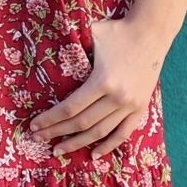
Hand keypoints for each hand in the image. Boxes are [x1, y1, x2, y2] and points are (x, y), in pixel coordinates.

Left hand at [28, 15, 166, 159]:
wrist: (151, 33)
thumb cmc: (117, 31)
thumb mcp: (91, 34)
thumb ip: (71, 45)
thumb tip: (44, 49)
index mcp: (102, 81)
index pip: (70, 108)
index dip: (50, 120)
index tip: (35, 125)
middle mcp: (117, 97)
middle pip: (82, 123)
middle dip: (57, 133)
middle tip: (38, 139)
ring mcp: (131, 105)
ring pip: (100, 132)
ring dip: (78, 143)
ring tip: (59, 150)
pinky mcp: (140, 107)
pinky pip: (123, 132)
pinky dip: (108, 146)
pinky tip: (93, 155)